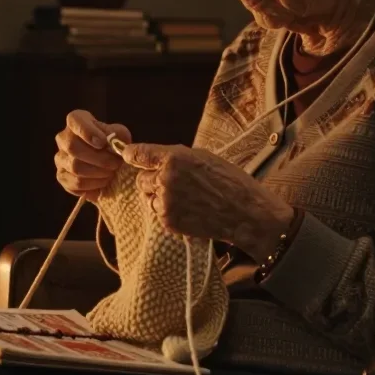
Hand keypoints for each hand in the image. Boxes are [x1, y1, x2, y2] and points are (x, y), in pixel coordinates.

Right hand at [54, 110, 131, 200]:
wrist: (109, 166)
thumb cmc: (112, 145)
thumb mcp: (120, 135)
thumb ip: (117, 134)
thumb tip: (112, 141)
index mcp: (76, 121)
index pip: (74, 120)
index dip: (87, 131)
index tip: (102, 142)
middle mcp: (63, 138)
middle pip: (72, 146)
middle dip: (99, 158)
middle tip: (115, 164)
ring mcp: (60, 158)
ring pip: (75, 167)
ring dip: (98, 172)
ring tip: (112, 173)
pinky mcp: (62, 176)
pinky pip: (75, 183)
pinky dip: (93, 184)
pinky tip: (103, 182)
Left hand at [119, 142, 295, 258]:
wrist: (244, 213)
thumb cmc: (230, 182)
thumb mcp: (203, 157)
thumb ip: (175, 157)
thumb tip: (155, 158)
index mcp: (174, 158)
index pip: (139, 154)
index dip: (132, 155)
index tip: (129, 156)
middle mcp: (165, 179)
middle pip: (141, 179)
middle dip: (152, 180)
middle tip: (174, 184)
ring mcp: (165, 202)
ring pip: (148, 197)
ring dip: (159, 197)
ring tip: (185, 199)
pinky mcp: (168, 221)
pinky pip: (158, 213)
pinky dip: (168, 212)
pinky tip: (188, 210)